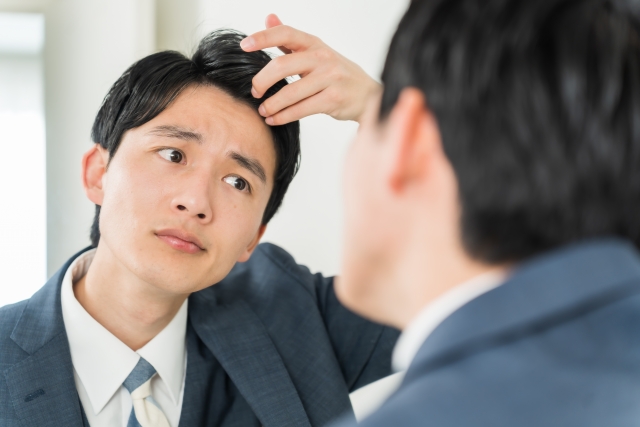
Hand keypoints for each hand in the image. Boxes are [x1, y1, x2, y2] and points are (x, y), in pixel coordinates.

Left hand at [240, 14, 380, 124]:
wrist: (368, 95)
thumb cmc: (336, 74)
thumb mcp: (316, 52)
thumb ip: (290, 40)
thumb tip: (269, 18)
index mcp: (315, 44)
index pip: (286, 34)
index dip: (263, 37)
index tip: (244, 46)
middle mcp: (322, 58)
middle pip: (282, 66)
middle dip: (262, 81)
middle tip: (255, 92)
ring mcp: (330, 79)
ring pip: (290, 92)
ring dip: (272, 104)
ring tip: (263, 110)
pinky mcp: (333, 99)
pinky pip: (301, 109)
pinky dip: (283, 116)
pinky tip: (274, 119)